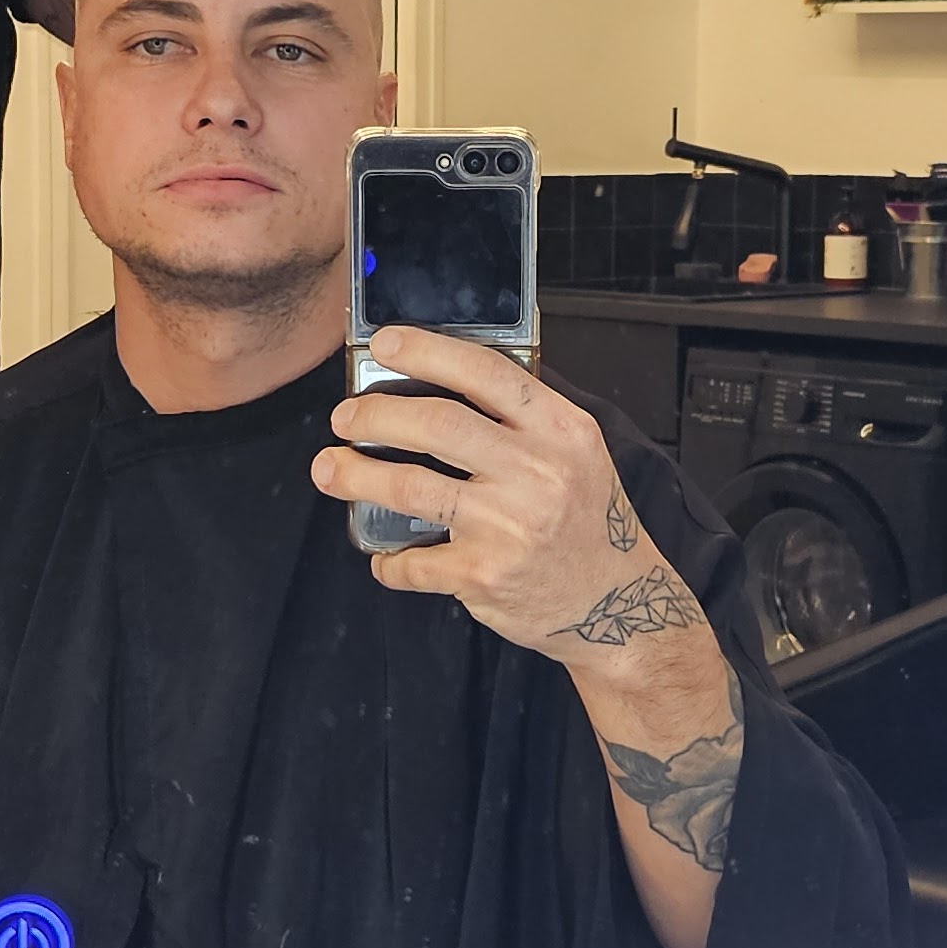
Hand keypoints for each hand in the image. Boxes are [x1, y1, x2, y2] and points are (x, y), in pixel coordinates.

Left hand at [312, 328, 709, 661]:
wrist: (616, 603)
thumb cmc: (586, 521)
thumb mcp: (577, 454)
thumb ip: (523, 419)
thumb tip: (436, 381)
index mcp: (561, 431)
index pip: (486, 373)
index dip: (427, 351)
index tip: (385, 344)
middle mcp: (538, 473)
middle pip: (437, 425)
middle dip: (375, 415)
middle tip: (345, 418)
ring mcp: (509, 526)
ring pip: (410, 487)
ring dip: (357, 476)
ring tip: (330, 469)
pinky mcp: (484, 575)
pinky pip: (413, 560)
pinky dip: (387, 559)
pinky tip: (383, 556)